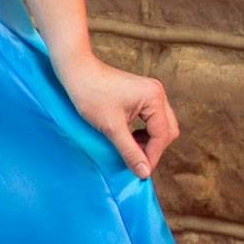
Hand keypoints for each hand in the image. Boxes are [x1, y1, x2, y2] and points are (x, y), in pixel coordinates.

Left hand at [52, 49, 178, 176]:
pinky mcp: (142, 94)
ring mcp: (151, 92)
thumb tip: (144, 173)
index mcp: (154, 99)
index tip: (140, 172)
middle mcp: (157, 94)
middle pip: (167, 130)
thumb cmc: (90, 94)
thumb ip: (130, 151)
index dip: (152, 156)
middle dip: (153, 148)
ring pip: (161, 125)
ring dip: (149, 140)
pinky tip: (129, 137)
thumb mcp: (111, 128)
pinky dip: (144, 131)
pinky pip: (151, 119)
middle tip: (136, 161)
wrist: (76, 71)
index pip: (162, 136)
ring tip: (130, 148)